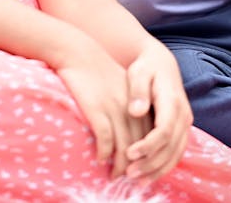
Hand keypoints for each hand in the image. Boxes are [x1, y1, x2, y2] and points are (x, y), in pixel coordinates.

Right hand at [55, 44, 150, 179]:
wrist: (78, 52)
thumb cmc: (97, 71)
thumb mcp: (122, 87)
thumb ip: (131, 106)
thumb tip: (132, 130)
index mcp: (140, 102)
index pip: (152, 137)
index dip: (149, 156)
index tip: (143, 168)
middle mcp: (131, 108)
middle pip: (141, 146)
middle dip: (138, 167)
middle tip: (131, 180)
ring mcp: (115, 109)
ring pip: (125, 147)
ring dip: (120, 166)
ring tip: (115, 176)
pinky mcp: (97, 110)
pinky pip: (105, 139)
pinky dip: (104, 153)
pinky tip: (100, 159)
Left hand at [124, 43, 191, 182]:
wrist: (161, 64)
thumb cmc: (146, 68)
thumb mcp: (138, 73)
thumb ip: (138, 91)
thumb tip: (136, 112)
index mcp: (173, 101)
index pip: (164, 130)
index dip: (148, 146)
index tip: (129, 154)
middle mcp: (184, 115)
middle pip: (171, 147)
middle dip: (150, 163)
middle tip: (128, 173)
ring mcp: (185, 123)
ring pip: (176, 153)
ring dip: (157, 170)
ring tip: (137, 181)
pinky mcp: (182, 129)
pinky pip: (176, 153)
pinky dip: (164, 167)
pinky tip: (148, 176)